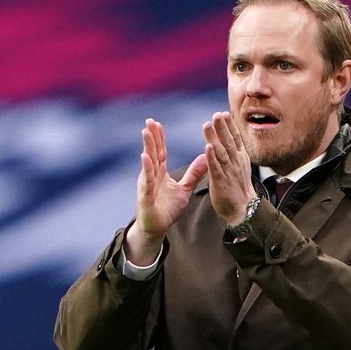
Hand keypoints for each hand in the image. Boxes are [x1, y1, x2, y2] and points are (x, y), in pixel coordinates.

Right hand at [125, 118, 207, 263]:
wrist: (157, 228)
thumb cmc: (167, 209)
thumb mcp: (185, 188)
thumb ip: (194, 173)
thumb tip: (205, 157)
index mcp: (160, 173)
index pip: (161, 152)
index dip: (159, 138)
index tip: (157, 123)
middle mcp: (152, 176)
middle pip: (153, 153)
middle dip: (151, 137)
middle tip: (149, 121)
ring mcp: (148, 185)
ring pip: (148, 163)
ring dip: (147, 147)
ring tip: (146, 133)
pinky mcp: (146, 196)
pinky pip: (147, 181)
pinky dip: (147, 169)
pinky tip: (145, 157)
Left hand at [203, 111, 255, 224]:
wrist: (243, 209)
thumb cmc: (239, 190)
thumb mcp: (240, 168)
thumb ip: (234, 155)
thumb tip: (229, 143)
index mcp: (240, 159)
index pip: (235, 139)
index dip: (230, 126)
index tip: (224, 113)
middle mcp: (235, 162)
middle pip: (228, 141)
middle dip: (222, 127)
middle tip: (216, 114)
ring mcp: (228, 171)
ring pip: (221, 151)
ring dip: (214, 138)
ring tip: (207, 125)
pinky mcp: (221, 181)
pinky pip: (216, 167)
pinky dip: (212, 157)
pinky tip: (207, 147)